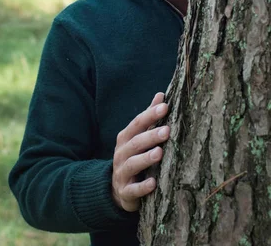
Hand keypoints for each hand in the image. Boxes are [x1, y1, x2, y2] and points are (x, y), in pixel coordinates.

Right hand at [111, 92, 169, 211]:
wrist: (118, 188)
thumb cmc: (134, 156)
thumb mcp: (138, 136)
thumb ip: (149, 117)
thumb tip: (161, 95)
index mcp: (125, 137)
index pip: (137, 123)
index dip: (150, 114)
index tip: (166, 107)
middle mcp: (121, 153)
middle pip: (135, 142)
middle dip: (150, 136)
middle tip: (167, 131)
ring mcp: (122, 172)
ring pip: (132, 164)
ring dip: (146, 158)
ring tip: (160, 153)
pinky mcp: (125, 192)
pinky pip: (133, 189)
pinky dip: (142, 187)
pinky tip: (153, 184)